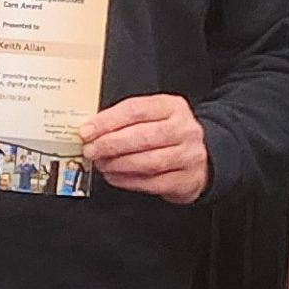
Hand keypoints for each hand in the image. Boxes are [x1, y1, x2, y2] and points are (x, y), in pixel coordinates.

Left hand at [78, 94, 209, 203]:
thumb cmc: (168, 136)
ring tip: (102, 164)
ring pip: (149, 161)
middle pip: (143, 136)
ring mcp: (188, 155)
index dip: (107, 121)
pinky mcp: (186, 179)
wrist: (201, 158)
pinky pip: (153, 182)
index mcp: (172, 107)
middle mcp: (184, 129)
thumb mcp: (153, 118)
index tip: (87, 131)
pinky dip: (129, 181)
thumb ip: (126, 121)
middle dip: (110, 144)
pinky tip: (114, 177)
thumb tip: (92, 130)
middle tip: (91, 150)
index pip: (136, 110)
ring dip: (119, 164)